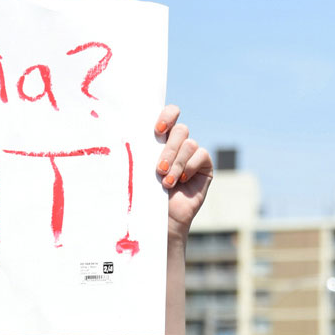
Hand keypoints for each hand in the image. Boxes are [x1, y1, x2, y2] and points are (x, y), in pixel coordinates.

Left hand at [154, 105, 211, 240]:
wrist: (162, 220)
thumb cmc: (147, 197)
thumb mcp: (142, 171)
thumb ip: (143, 152)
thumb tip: (130, 135)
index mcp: (161, 140)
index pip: (170, 114)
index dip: (168, 115)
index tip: (157, 129)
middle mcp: (178, 144)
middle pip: (180, 130)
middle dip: (169, 149)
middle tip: (159, 169)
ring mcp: (193, 154)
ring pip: (189, 144)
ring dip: (177, 163)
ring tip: (167, 182)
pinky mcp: (205, 166)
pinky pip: (201, 155)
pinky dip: (190, 167)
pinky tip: (182, 181)